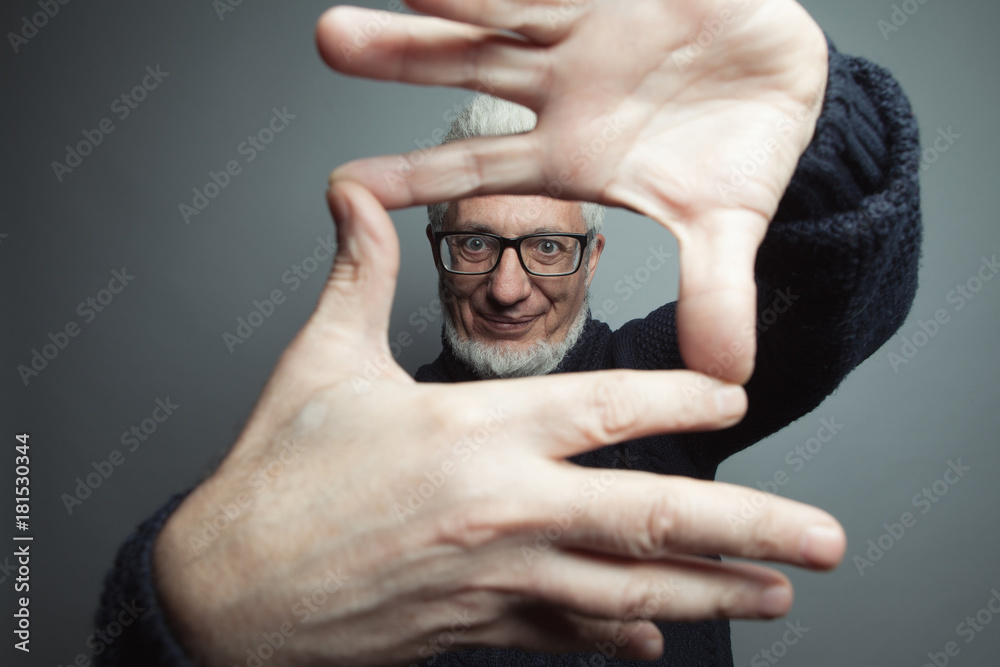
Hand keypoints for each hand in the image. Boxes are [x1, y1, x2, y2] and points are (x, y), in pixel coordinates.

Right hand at [152, 179, 844, 665]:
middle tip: (826, 539)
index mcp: (476, 433)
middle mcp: (505, 510)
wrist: (226, 593)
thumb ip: (357, 277)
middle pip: (654, 516)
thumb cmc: (275, 477)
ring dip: (711, 594)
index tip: (736, 396)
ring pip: (630, 591)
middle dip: (751, 528)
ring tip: (775, 596)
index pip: (608, 408)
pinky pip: (567, 636)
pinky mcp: (476, 629)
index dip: (682, 396)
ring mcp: (498, 580)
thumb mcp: (320, 363)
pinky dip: (617, 638)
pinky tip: (654, 642)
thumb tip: (350, 201)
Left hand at [316, 0, 827, 383]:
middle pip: (464, 68)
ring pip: (498, 4)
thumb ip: (713, 292)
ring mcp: (583, 30)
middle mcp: (560, 90)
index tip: (346, 184)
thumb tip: (727, 376)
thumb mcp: (723, 226)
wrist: (787, 84)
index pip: (475, 168)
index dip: (412, 175)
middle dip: (400, 55)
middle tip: (330, 40)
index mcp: (568, 155)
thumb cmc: (741, 153)